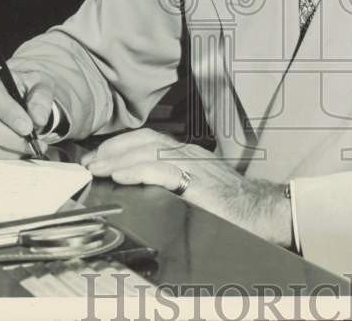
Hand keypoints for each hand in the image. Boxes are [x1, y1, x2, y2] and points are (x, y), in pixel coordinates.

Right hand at [0, 60, 54, 158]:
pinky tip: (19, 152)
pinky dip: (2, 155)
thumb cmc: (26, 87)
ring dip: (8, 149)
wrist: (17, 93)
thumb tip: (38, 119)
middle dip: (10, 137)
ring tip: (30, 148)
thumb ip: (41, 98)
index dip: (7, 111)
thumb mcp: (40, 83)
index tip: (28, 127)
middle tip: (33, 143)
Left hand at [81, 129, 292, 247]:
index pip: (149, 139)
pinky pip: (161, 170)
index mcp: (188, 155)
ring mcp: (194, 165)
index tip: (99, 157)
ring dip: (118, 157)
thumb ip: (172, 183)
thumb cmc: (231, 206)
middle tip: (90, 162)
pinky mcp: (196, 181)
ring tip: (98, 167)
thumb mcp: (197, 188)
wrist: (260, 212)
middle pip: (145, 139)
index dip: (121, 145)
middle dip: (113, 148)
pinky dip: (137, 169)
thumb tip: (139, 186)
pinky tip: (121, 175)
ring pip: (149, 150)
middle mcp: (189, 154)